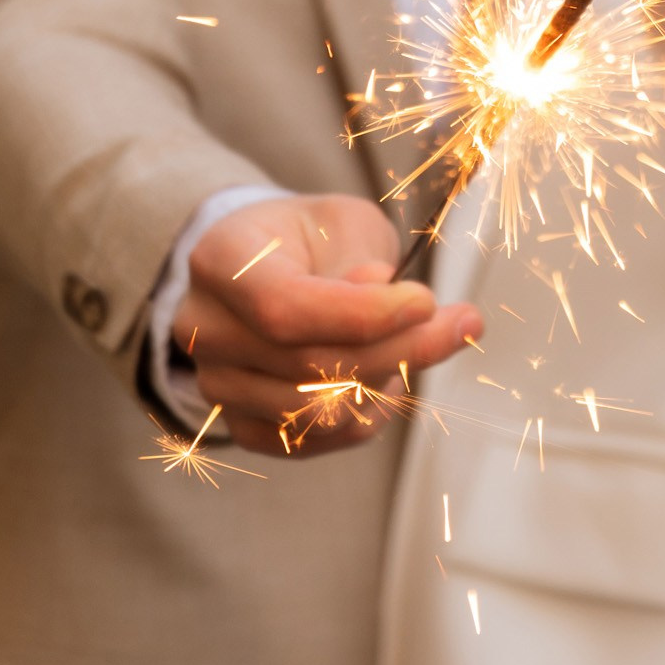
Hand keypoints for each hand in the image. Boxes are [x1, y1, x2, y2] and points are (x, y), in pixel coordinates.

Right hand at [176, 195, 480, 458]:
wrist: (269, 268)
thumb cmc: (310, 240)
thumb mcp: (343, 222)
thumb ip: (361, 257)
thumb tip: (389, 299)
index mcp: (219, 261)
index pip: (284, 307)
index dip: (362, 315)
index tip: (426, 301)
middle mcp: (204, 328)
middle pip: (308, 365)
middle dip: (399, 349)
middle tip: (460, 324)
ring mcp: (217, 384)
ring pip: (317, 412)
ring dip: (385, 382)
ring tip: (412, 343)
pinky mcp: (242, 426)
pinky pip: (314, 442)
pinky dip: (363, 416)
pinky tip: (385, 379)